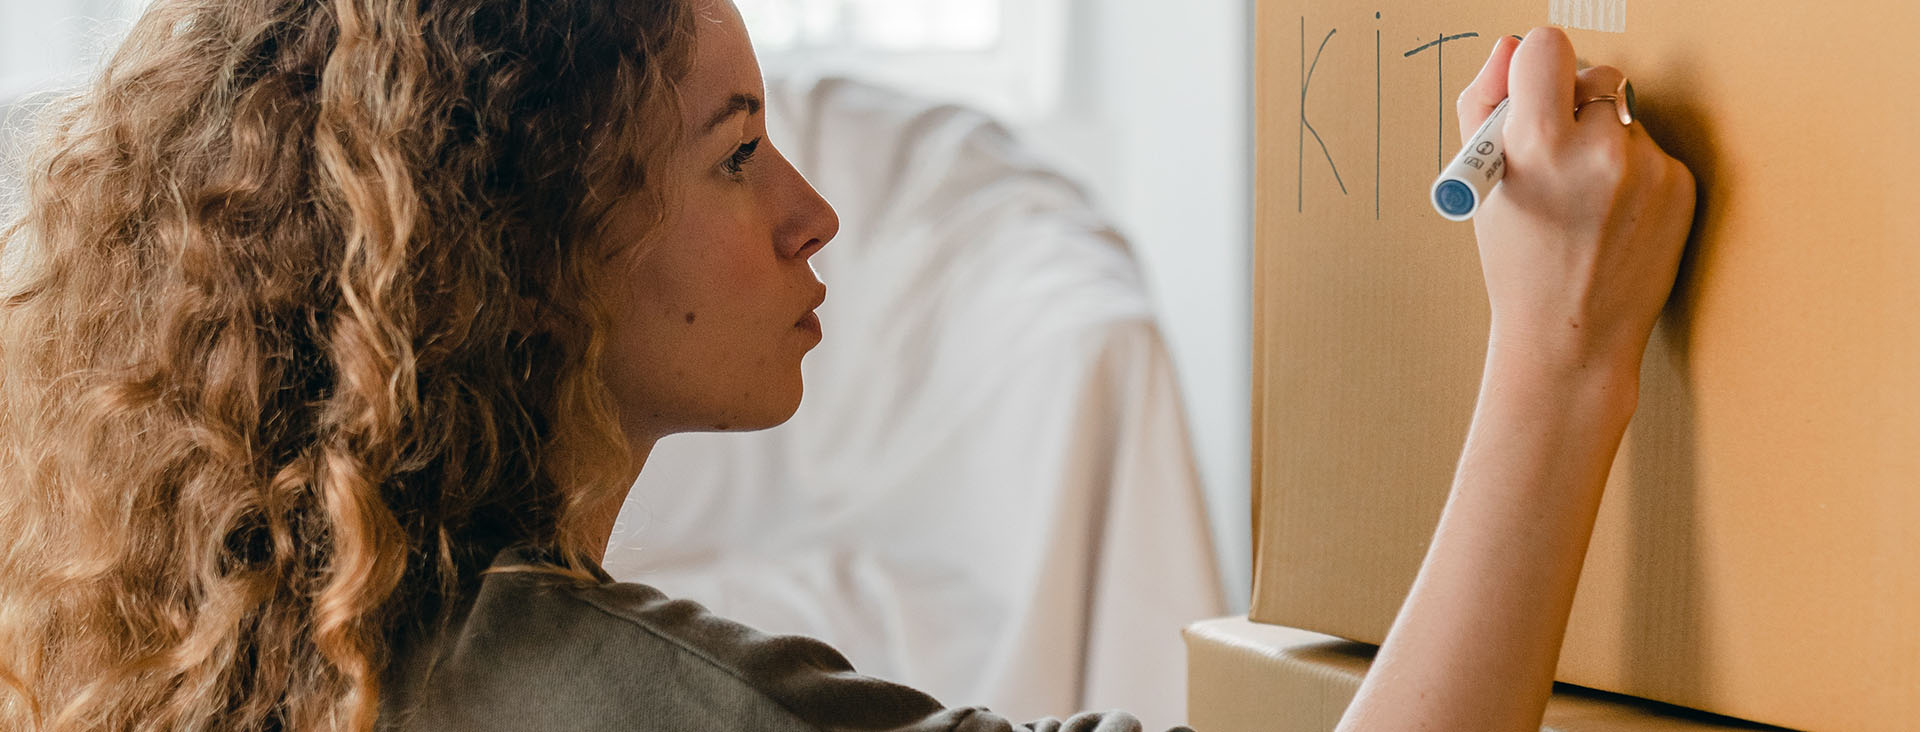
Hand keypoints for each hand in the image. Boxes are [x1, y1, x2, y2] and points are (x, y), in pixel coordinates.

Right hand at [1457, 27, 1695, 375]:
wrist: (1570, 335)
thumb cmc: (1517, 263)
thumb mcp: (1480, 186)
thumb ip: (1483, 104)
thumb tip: (1508, 49)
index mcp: (1538, 145)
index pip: (1546, 47)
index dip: (1535, 65)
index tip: (1534, 90)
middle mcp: (1599, 149)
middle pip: (1596, 74)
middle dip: (1576, 103)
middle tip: (1557, 152)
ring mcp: (1647, 168)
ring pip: (1624, 115)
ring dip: (1605, 139)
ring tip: (1584, 197)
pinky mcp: (1680, 185)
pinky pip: (1652, 150)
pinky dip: (1633, 172)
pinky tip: (1613, 214)